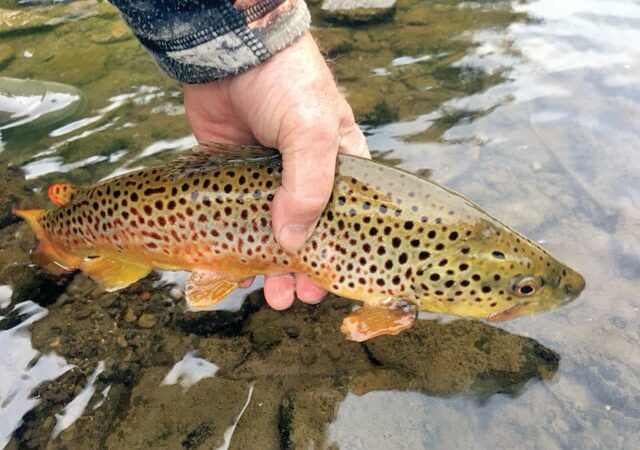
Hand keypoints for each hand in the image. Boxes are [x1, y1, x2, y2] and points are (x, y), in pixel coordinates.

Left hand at [183, 32, 369, 309]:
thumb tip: (293, 241)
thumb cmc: (286, 83)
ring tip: (270, 295)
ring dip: (270, 265)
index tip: (328, 285)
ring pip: (271, 233)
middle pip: (308, 235)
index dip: (338, 255)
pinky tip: (236, 270)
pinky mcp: (233, 178)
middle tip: (291, 297)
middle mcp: (305, 178)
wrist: (230, 50)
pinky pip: (236, 219)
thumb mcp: (312, 131)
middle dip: (302, 270)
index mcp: (339, 167)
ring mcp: (267, 181)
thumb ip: (308, 186)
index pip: (345, 221)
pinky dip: (238, 245)